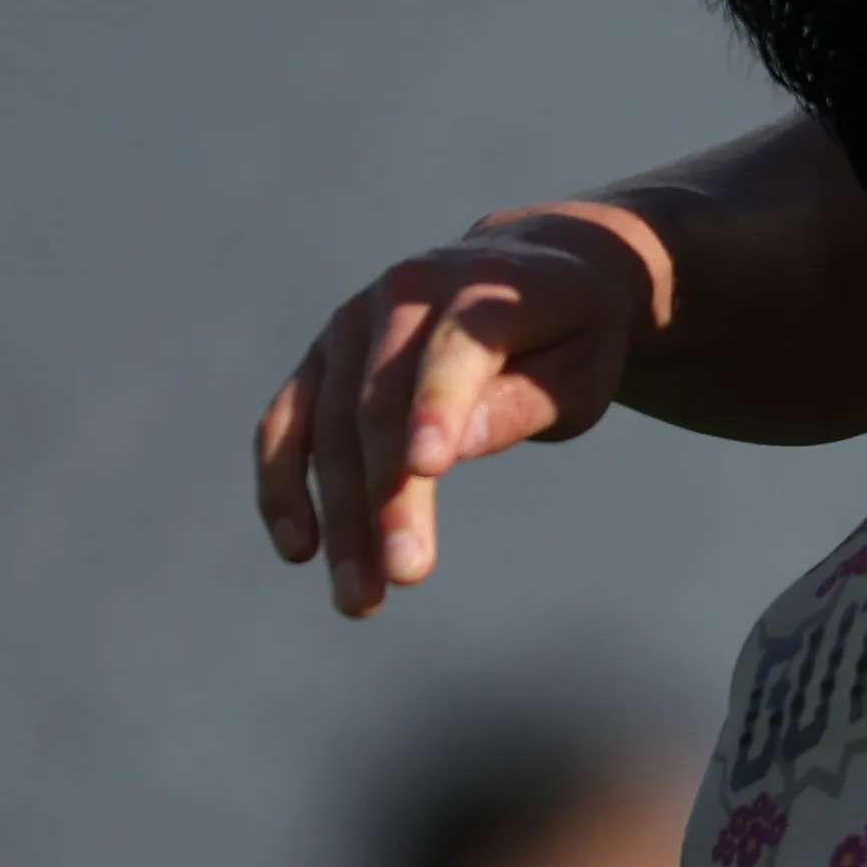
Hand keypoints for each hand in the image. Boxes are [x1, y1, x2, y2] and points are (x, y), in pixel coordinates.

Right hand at [252, 206, 669, 613]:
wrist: (535, 268)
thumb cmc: (572, 333)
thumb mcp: (582, 369)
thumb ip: (520, 402)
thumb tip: (450, 447)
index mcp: (486, 288)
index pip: (455, 351)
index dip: (437, 407)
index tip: (426, 469)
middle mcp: (405, 293)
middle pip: (381, 404)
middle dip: (387, 496)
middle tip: (405, 576)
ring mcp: (351, 322)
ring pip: (329, 426)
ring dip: (338, 514)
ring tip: (360, 598)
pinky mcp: (322, 356)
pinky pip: (288, 424)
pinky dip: (284, 485)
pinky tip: (300, 550)